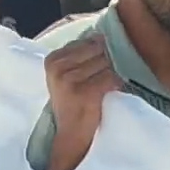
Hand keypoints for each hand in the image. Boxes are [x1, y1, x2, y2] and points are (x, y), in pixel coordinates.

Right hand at [41, 37, 123, 169]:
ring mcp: (69, 80)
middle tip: (101, 79)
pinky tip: (109, 93)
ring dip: (112, 74)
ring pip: (106, 64)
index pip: (87, 42)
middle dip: (106, 62)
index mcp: (52, 60)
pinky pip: (111, 78)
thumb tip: (103, 35)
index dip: (98, 54)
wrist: (71, 134)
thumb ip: (80, 54)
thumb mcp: (67, 75)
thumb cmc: (73, 103)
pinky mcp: (84, 92)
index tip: (94, 70)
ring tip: (104, 87)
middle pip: (98, 51)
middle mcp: (58, 68)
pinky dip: (116, 84)